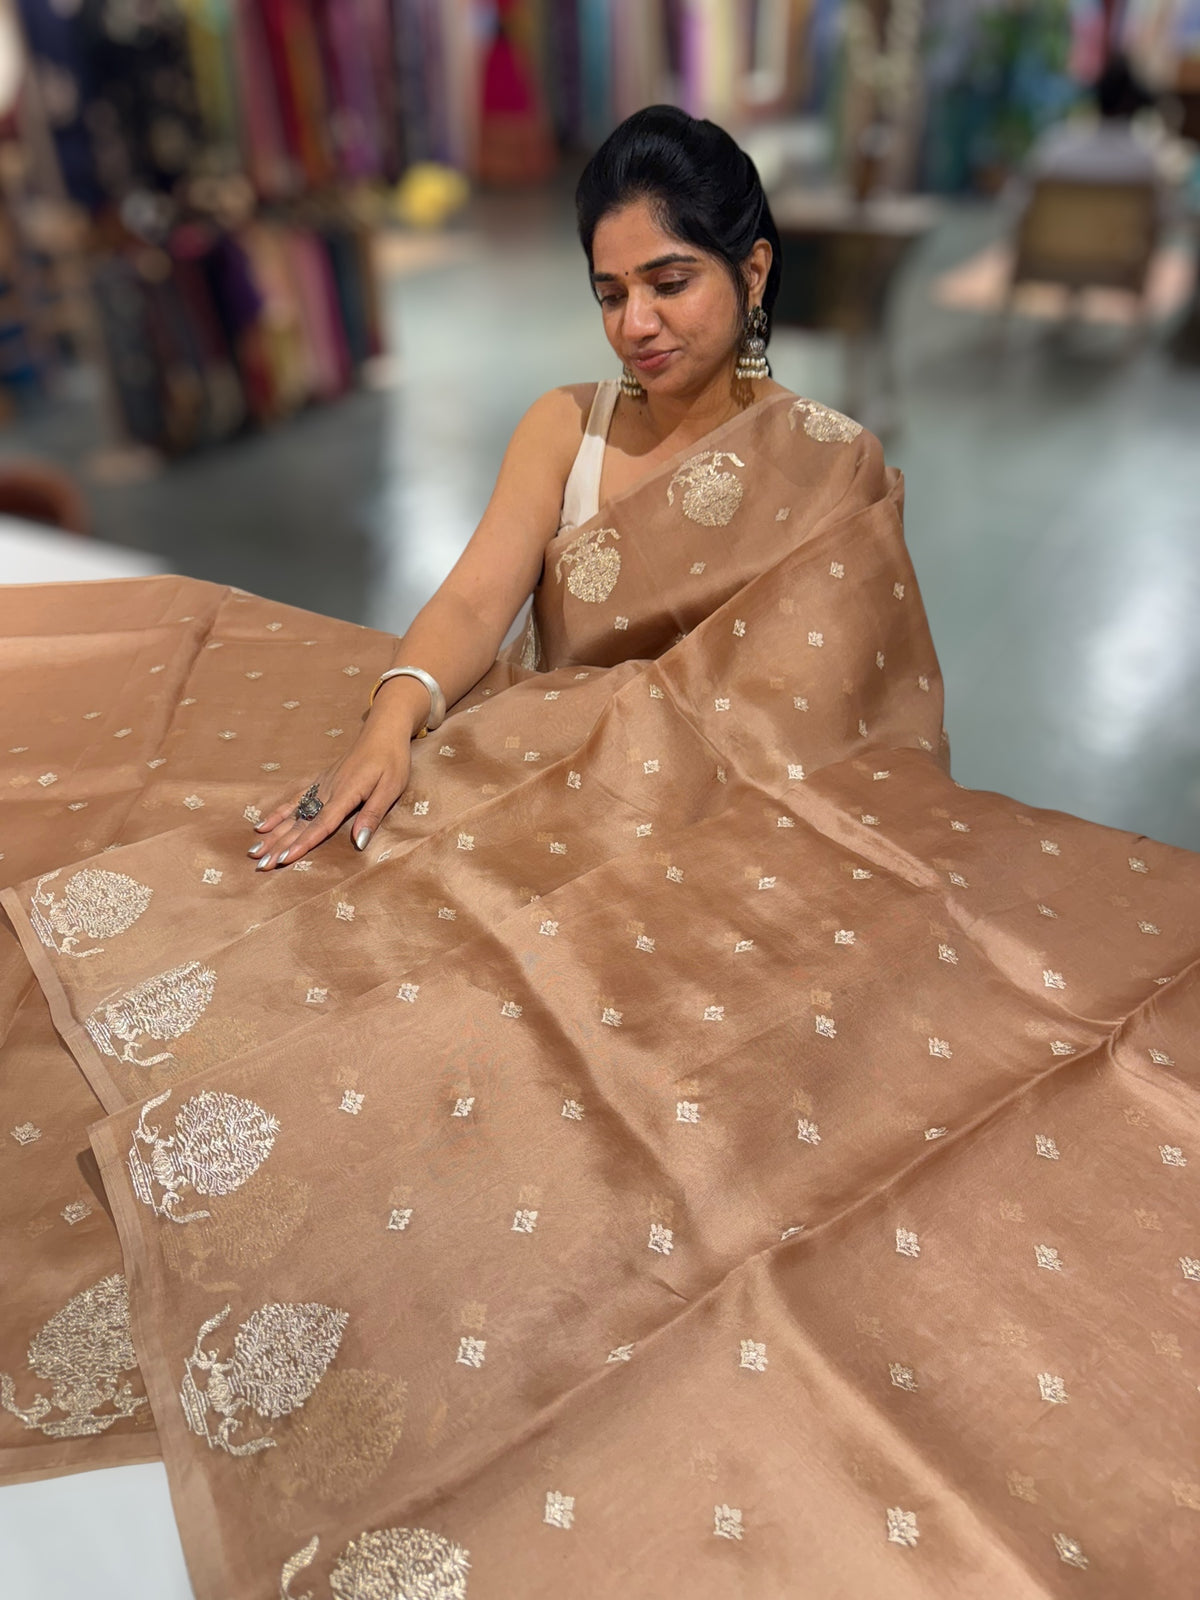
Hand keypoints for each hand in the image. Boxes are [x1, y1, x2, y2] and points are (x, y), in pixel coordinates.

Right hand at [247, 715, 413, 869]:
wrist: (382, 732)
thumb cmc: (391, 761)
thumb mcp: (391, 788)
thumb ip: (372, 815)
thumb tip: (359, 842)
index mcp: (346, 793)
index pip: (321, 824)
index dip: (303, 843)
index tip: (285, 859)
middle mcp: (328, 790)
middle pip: (300, 823)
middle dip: (279, 845)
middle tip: (260, 864)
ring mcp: (321, 785)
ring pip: (293, 814)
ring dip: (273, 834)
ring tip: (254, 850)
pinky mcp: (319, 781)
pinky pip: (294, 799)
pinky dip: (278, 813)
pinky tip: (263, 826)